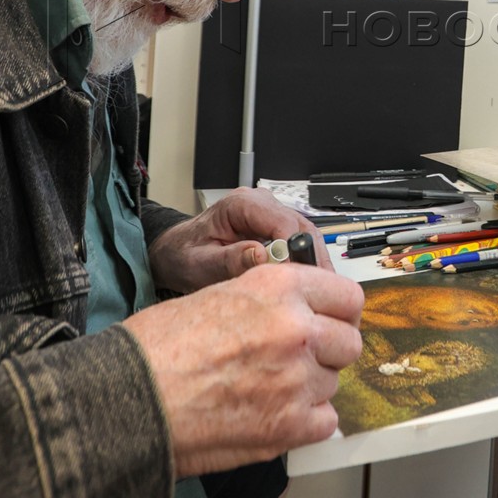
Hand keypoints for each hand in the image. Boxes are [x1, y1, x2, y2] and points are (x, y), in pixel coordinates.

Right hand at [123, 264, 364, 474]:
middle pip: (349, 342)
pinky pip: (326, 421)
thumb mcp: (216, 294)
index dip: (338, 311)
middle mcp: (296, 329)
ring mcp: (297, 379)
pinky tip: (273, 414)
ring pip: (334, 382)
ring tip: (268, 388)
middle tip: (298, 359)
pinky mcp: (290, 426)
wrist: (128, 401)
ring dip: (311, 386)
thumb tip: (297, 311)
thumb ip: (268, 299)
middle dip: (329, 351)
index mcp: (278, 288)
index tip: (329, 321)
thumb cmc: (156, 349)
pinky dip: (306, 421)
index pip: (348, 296)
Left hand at [149, 188, 328, 294]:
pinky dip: (306, 264)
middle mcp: (261, 204)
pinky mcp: (276, 228)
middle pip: (302, 228)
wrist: (176, 252)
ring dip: (314, 264)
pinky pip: (300, 244)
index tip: (299, 278)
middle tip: (321, 292)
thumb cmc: (183, 255)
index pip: (282, 222)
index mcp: (241, 205)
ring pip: (307, 236)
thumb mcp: (199, 263)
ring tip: (318, 293)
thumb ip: (230, 260)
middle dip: (313, 260)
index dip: (296, 250)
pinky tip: (308, 286)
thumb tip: (263, 256)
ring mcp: (271, 215)